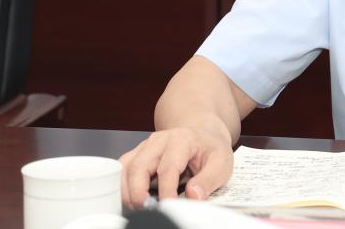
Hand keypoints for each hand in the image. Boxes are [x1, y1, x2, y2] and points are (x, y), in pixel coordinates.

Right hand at [119, 123, 233, 208]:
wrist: (203, 134)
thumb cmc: (210, 149)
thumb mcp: (221, 163)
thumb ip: (208, 180)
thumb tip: (193, 196)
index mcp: (181, 140)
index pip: (168, 168)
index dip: (166, 191)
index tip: (168, 207)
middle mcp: (159, 140)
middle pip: (139, 166)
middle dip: (138, 192)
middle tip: (145, 210)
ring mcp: (145, 146)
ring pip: (126, 168)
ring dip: (126, 191)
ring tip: (137, 208)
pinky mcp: (137, 154)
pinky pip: (122, 170)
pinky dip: (123, 187)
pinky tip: (132, 200)